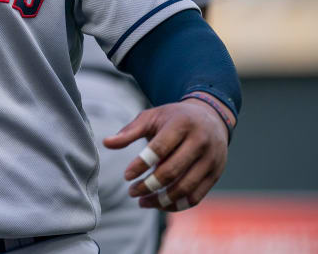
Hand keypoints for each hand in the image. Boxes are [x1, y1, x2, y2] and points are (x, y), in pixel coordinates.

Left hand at [104, 96, 232, 210]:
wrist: (210, 118)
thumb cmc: (173, 118)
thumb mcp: (152, 117)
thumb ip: (129, 131)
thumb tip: (106, 143)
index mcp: (181, 124)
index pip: (159, 148)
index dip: (141, 164)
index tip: (126, 176)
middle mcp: (200, 142)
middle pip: (172, 171)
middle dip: (149, 185)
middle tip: (131, 192)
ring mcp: (211, 160)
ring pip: (185, 187)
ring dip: (162, 199)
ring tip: (142, 202)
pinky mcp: (215, 174)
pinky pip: (197, 196)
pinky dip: (178, 204)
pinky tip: (160, 205)